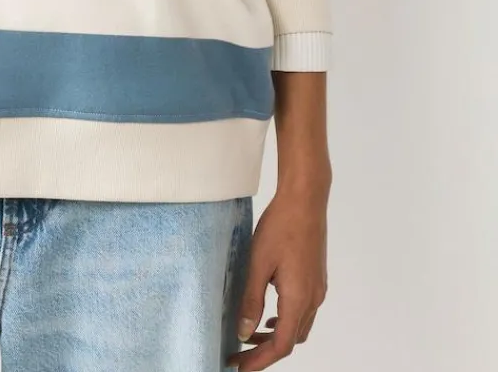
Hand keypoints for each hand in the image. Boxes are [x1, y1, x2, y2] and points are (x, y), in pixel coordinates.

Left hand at [225, 181, 328, 367]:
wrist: (306, 200)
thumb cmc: (281, 227)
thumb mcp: (258, 263)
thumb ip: (251, 300)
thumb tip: (244, 332)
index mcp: (299, 299)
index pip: (282, 345)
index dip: (260, 360)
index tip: (239, 366)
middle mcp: (313, 299)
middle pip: (291, 340)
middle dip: (266, 351)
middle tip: (239, 353)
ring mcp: (317, 289)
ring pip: (298, 326)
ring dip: (276, 336)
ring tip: (250, 335)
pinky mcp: (316, 278)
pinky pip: (302, 311)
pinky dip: (285, 320)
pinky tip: (269, 314)